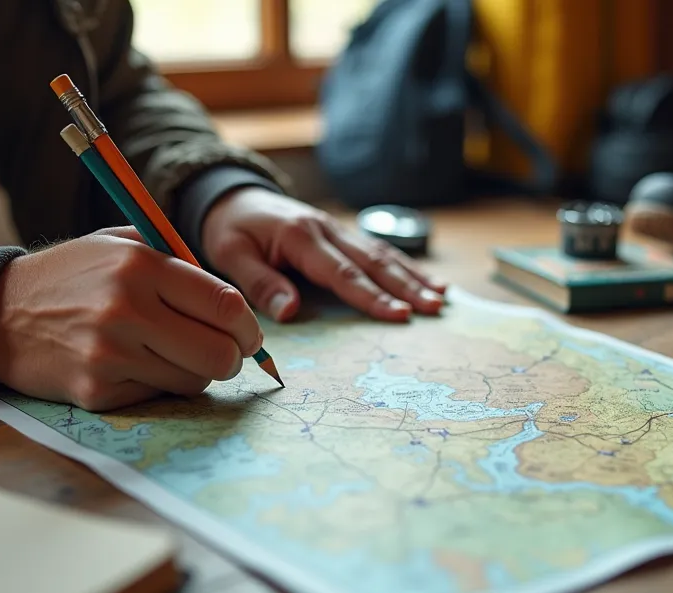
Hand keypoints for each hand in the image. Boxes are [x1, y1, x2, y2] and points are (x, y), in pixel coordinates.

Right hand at [0, 227, 262, 410]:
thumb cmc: (71, 276)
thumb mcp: (120, 245)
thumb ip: (178, 263)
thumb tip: (235, 305)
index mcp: (140, 266)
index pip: (225, 304)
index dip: (248, 327)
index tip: (249, 335)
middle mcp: (127, 310)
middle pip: (220, 353)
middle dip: (232, 358)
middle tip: (224, 354)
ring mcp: (110, 354)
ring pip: (194, 381)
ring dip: (195, 373)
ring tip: (172, 355)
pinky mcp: (96, 390)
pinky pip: (158, 395)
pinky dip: (158, 384)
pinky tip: (134, 365)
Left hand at [200, 188, 447, 322]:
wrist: (232, 197)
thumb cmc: (230, 230)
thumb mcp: (230, 256)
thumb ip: (260, 283)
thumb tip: (291, 312)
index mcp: (300, 237)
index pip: (341, 273)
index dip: (371, 296)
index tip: (399, 313)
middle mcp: (326, 229)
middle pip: (372, 261)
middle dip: (406, 286)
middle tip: (433, 308)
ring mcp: (337, 229)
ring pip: (381, 254)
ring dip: (413, 276)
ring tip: (442, 296)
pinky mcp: (342, 233)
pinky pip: (377, 250)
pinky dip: (405, 266)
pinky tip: (428, 279)